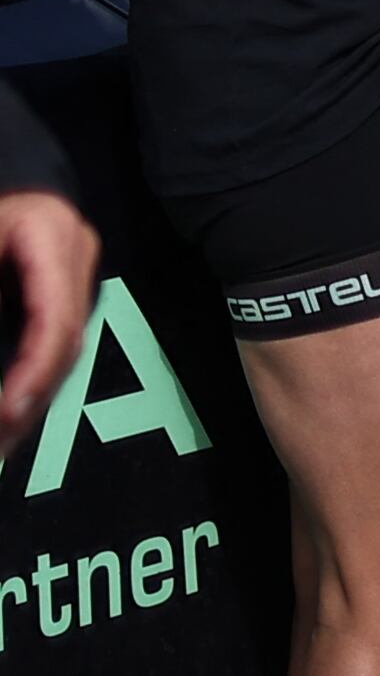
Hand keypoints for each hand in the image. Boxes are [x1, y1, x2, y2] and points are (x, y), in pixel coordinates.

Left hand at [0, 189, 98, 442]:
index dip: (33, 371)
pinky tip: (14, 406)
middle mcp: (76, 254)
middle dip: (33, 394)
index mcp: (51, 235)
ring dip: (35, 392)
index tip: (8, 412)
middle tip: (2, 440)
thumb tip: (2, 373)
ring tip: (6, 434)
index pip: (54, 319)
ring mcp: (77, 269)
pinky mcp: (66, 283)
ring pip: (66, 345)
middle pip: (67, 340)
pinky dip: (34, 374)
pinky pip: (56, 337)